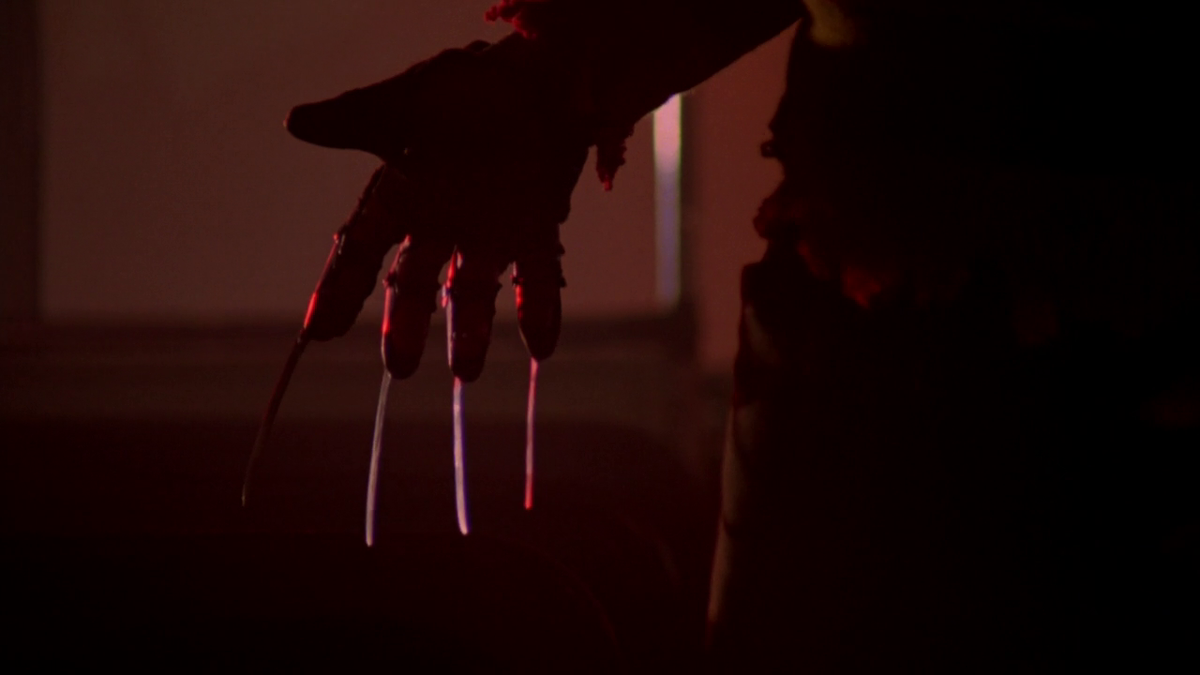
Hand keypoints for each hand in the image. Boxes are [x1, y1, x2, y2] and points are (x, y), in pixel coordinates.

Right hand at [285, 38, 589, 380]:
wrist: (535, 72)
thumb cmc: (464, 86)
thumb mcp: (406, 102)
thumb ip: (355, 119)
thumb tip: (295, 121)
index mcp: (401, 193)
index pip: (360, 249)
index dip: (339, 289)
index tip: (317, 332)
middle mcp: (440, 220)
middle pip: (413, 283)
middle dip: (404, 324)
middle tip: (397, 368)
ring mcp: (488, 228)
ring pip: (472, 290)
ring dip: (470, 330)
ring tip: (467, 371)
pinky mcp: (535, 226)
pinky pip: (536, 275)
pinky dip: (539, 310)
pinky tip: (541, 346)